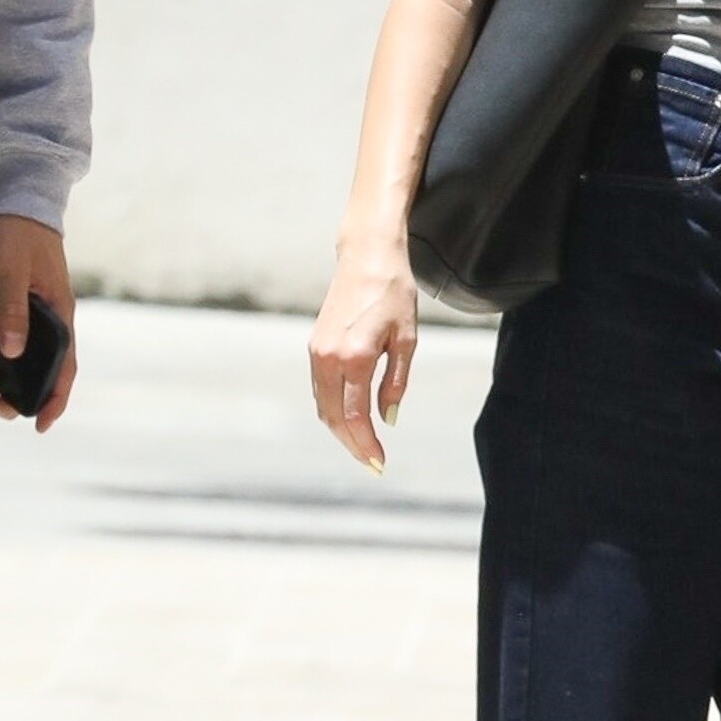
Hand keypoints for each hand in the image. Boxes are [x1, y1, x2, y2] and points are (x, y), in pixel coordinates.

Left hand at [0, 214, 76, 431]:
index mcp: (59, 314)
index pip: (65, 369)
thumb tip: (10, 352)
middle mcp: (48, 319)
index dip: (55, 400)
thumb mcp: (12, 270)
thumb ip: (11, 310)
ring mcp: (30, 314)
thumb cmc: (18, 231)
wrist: (13, 197)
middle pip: (37, 372)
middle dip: (9, 393)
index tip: (38, 425)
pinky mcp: (11, 306)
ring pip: (15, 361)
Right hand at [308, 237, 417, 473]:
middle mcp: (329, 358)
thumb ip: (396, 383)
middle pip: (334, 418)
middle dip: (352, 445)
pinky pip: (320, 390)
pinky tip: (350, 418)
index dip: (366, 444)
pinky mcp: (314, 347)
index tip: (379, 464)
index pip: (355, 416)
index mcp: (355, 357)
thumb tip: (387, 419)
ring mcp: (317, 352)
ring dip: (340, 430)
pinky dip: (333, 410)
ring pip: (323, 406)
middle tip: (372, 464)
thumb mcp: (406, 339)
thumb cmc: (394, 293)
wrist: (367, 256)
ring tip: (363, 446)